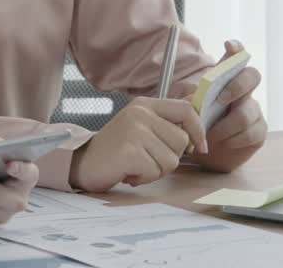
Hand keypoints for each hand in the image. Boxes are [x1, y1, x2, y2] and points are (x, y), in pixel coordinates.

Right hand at [69, 97, 206, 191]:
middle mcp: (139, 114)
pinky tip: (128, 171)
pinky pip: (155, 172)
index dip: (198, 130)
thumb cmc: (117, 149)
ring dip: (156, 170)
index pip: (186, 110)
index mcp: (144, 105)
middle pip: (182, 141)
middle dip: (169, 157)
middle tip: (146, 157)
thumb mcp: (142, 128)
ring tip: (136, 164)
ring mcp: (133, 131)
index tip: (199, 147)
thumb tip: (199, 126)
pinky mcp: (129, 151)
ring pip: (171, 160)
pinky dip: (143, 178)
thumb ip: (167, 125)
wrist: (83, 162)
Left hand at [191, 40, 266, 172]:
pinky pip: (251, 133)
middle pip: (252, 76)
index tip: (228, 45)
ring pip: (247, 112)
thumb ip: (188, 97)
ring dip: (225, 125)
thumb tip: (196, 95)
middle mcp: (242, 91)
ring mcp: (253, 110)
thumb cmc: (191, 122)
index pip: (235, 57)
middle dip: (237, 86)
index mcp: (223, 80)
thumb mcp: (183, 107)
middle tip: (218, 100)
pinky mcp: (258, 131)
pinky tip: (222, 142)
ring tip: (209, 135)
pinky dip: (232, 139)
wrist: (200, 152)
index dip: (236, 49)